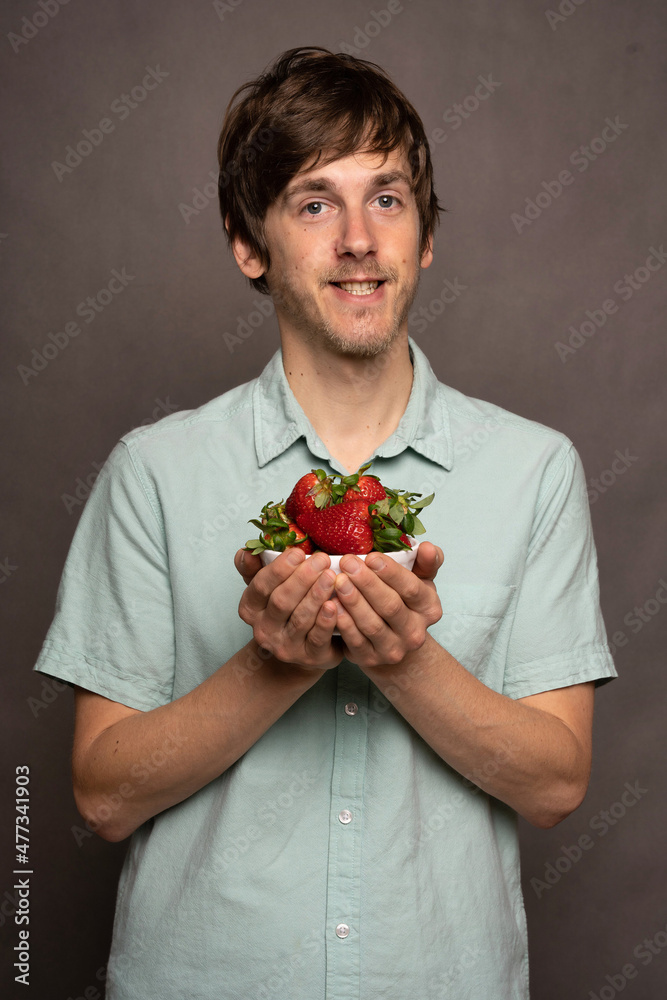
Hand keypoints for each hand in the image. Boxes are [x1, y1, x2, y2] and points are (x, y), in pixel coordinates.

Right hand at [235, 547, 342, 669]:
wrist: (303, 646)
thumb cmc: (288, 606)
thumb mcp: (268, 585)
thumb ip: (253, 566)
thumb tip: (247, 553)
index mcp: (250, 609)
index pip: (261, 586)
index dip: (279, 569)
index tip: (298, 553)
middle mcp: (264, 630)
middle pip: (281, 602)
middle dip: (302, 579)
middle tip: (321, 560)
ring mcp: (286, 647)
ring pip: (300, 619)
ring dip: (316, 595)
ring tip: (331, 577)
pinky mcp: (309, 657)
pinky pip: (317, 638)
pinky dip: (326, 621)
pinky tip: (335, 604)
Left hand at [332, 541, 442, 667]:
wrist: (392, 641)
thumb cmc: (403, 602)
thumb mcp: (419, 581)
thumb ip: (426, 562)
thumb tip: (427, 547)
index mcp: (429, 609)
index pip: (411, 589)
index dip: (391, 573)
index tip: (371, 557)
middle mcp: (415, 632)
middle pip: (390, 606)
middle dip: (367, 583)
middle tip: (347, 563)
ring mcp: (393, 649)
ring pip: (372, 625)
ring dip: (353, 601)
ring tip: (338, 581)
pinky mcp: (370, 658)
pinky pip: (355, 641)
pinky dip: (343, 623)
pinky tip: (332, 605)